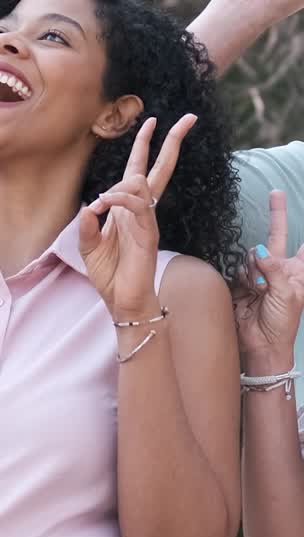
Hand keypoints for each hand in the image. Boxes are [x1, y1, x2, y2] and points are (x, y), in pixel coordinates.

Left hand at [79, 113, 196, 318]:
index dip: (144, 145)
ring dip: (121, 185)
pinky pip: (138, 206)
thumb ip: (87, 224)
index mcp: (129, 209)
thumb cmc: (109, 273)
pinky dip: (119, 198)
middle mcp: (143, 210)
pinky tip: (104, 203)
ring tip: (103, 201)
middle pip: (162, 168)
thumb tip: (89, 204)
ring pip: (144, 184)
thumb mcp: (88, 245)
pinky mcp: (149, 235)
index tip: (151, 120)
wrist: (122, 301)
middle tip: (187, 117)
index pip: (141, 169)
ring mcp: (148, 221)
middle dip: (172, 141)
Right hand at [234, 190, 303, 364]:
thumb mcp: (287, 294)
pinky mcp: (242, 280)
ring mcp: (260, 273)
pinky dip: (244, 277)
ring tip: (260, 289)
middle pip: (276, 236)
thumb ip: (274, 269)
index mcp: (297, 272)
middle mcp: (279, 268)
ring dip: (254, 269)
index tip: (287, 205)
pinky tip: (249, 290)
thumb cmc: (282, 323)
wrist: (261, 343)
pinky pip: (240, 267)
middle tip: (275, 192)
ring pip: (252, 253)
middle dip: (276, 213)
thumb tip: (260, 250)